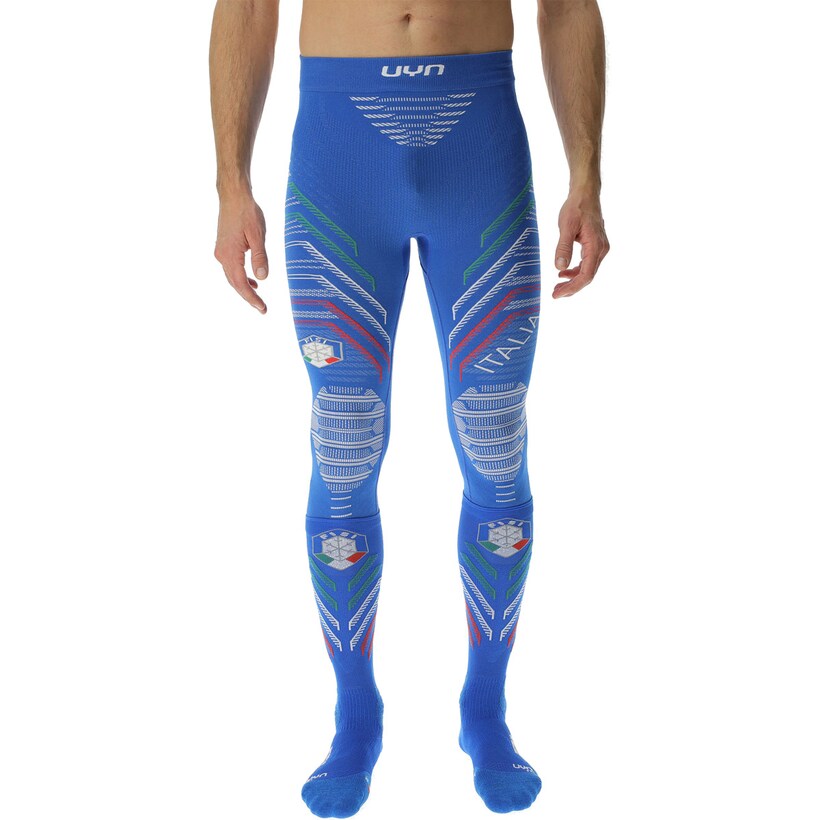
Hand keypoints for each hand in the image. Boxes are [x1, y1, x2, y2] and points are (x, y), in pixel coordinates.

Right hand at [214, 193, 268, 312]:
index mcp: (230, 254)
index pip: (241, 283)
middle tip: (263, 309)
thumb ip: (260, 257)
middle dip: (248, 297)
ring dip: (244, 288)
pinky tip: (252, 280)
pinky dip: (241, 277)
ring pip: (232, 277)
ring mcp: (221, 252)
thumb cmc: (247, 212)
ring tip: (258, 298)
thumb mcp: (258, 235)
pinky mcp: (223, 247)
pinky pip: (231, 268)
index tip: (262, 308)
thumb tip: (262, 278)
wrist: (233, 196)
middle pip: (235, 283)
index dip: (251, 298)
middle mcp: (222, 255)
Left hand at [552, 189, 609, 297]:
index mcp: (595, 247)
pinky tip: (563, 273)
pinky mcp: (595, 246)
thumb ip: (563, 247)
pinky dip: (576, 271)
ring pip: (588, 271)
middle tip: (555, 294)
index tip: (557, 294)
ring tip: (557, 286)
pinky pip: (587, 264)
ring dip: (573, 281)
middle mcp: (601, 250)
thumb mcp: (566, 227)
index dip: (572, 288)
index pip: (586, 276)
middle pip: (588, 277)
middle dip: (571, 288)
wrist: (586, 194)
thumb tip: (560, 268)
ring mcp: (600, 248)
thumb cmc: (576, 207)